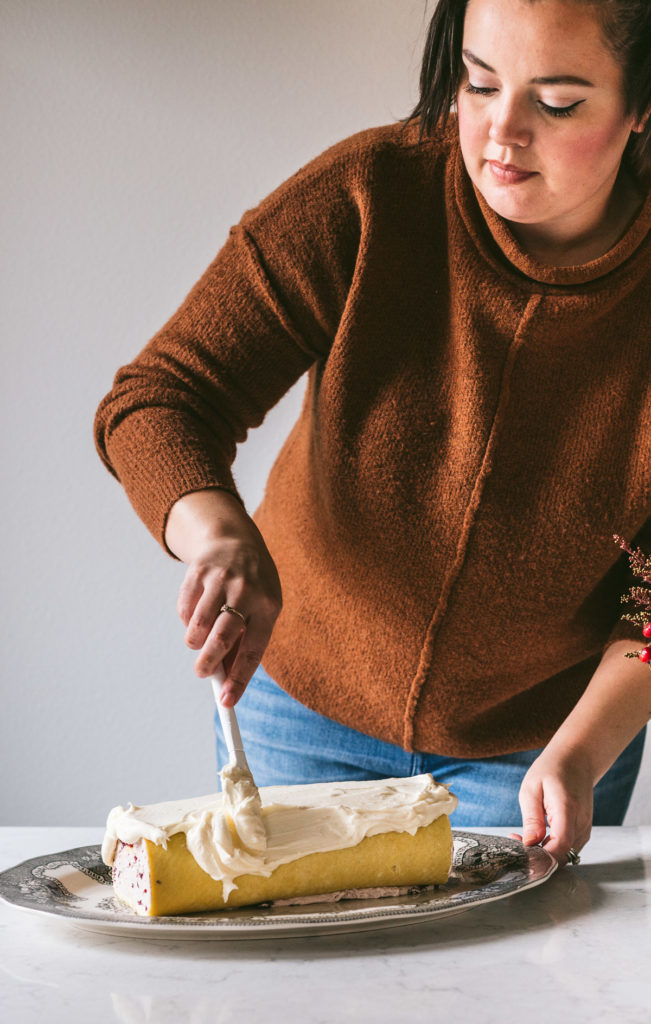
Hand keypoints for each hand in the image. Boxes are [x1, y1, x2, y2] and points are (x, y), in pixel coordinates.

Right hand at [166, 489, 281, 705]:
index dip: (239, 679)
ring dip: (195, 641)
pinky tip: (197, 612)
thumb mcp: (261, 609)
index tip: (226, 702)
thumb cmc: (252, 587)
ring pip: (198, 626)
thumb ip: (244, 642)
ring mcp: (222, 579)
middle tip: (203, 672)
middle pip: (222, 638)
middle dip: (208, 663)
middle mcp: (247, 591)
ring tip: (200, 639)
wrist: (236, 540)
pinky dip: (187, 620)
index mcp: (269, 606)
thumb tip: (224, 681)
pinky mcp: (199, 571)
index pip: (254, 650)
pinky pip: (185, 610)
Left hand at [511, 746, 593, 864]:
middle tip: (517, 841)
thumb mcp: (532, 788)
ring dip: (545, 853)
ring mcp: (585, 828)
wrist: (577, 760)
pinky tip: (539, 837)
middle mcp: (581, 822)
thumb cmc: (553, 769)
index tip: (521, 850)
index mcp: (567, 809)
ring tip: (525, 837)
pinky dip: (553, 848)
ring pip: (566, 855)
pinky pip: (569, 848)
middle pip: (563, 856)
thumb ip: (531, 817)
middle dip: (539, 856)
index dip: (541, 856)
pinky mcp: (583, 830)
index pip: (560, 845)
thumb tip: (530, 843)